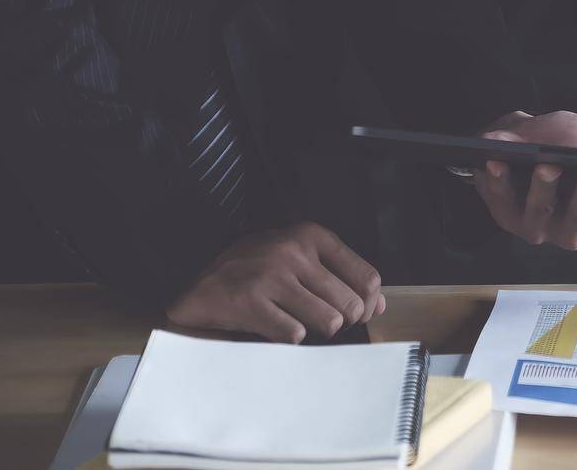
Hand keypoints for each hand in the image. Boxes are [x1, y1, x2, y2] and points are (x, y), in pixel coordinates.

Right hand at [166, 222, 384, 343]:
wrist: (197, 287)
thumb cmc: (255, 274)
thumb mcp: (299, 261)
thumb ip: (340, 277)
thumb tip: (379, 305)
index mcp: (312, 236)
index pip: (367, 278)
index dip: (367, 305)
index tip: (356, 316)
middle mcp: (294, 250)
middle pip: (350, 304)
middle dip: (342, 323)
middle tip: (322, 325)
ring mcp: (271, 275)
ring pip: (328, 322)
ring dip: (317, 333)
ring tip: (298, 325)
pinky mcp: (249, 302)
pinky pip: (294, 335)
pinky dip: (289, 340)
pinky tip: (274, 328)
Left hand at [471, 110, 576, 249]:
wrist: (524, 139)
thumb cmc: (574, 145)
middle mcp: (572, 228)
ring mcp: (536, 226)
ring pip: (539, 216)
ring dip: (540, 192)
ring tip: (545, 165)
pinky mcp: (503, 215)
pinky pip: (498, 202)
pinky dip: (496, 182)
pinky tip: (495, 160)